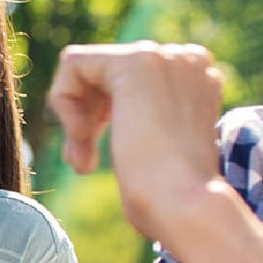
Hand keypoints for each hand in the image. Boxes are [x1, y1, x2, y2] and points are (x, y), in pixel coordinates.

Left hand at [48, 41, 233, 243]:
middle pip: (104, 75)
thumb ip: (140, 121)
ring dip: (75, 119)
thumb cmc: (171, 198)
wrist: (186, 206)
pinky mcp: (133, 61)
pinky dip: (64, 102)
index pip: (126, 81)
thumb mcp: (157, 150)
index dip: (101, 117)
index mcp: (197, 79)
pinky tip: (82, 137)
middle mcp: (185, 58)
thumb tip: (95, 116)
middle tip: (83, 164)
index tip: (95, 158)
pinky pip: (73, 64)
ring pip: (85, 70)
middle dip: (85, 119)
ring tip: (82, 160)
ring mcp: (162, 56)